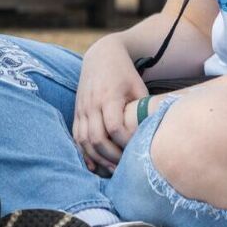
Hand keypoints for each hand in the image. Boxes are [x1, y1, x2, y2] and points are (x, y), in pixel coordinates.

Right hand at [73, 35, 148, 172]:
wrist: (100, 56)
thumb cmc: (124, 73)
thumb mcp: (138, 87)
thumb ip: (142, 111)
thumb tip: (150, 137)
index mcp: (109, 96)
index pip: (114, 128)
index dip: (125, 143)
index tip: (137, 150)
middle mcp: (92, 104)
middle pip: (97, 138)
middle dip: (111, 156)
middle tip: (125, 167)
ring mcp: (81, 109)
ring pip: (84, 141)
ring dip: (97, 158)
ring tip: (112, 170)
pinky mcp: (77, 112)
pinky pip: (76, 137)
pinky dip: (84, 153)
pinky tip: (95, 166)